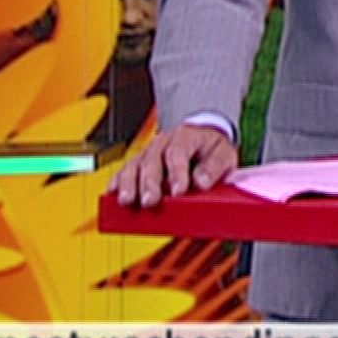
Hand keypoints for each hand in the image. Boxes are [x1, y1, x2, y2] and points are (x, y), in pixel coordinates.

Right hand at [109, 123, 238, 206]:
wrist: (202, 136)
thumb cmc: (211, 148)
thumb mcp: (223, 153)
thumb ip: (214, 167)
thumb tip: (201, 182)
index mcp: (186, 137)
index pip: (178, 153)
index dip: (177, 172)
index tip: (178, 190)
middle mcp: (164, 142)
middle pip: (153, 160)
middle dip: (150, 182)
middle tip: (150, 201)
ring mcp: (149, 151)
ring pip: (135, 165)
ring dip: (129, 184)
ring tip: (128, 201)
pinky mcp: (139, 162)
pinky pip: (125, 170)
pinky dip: (118, 182)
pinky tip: (113, 194)